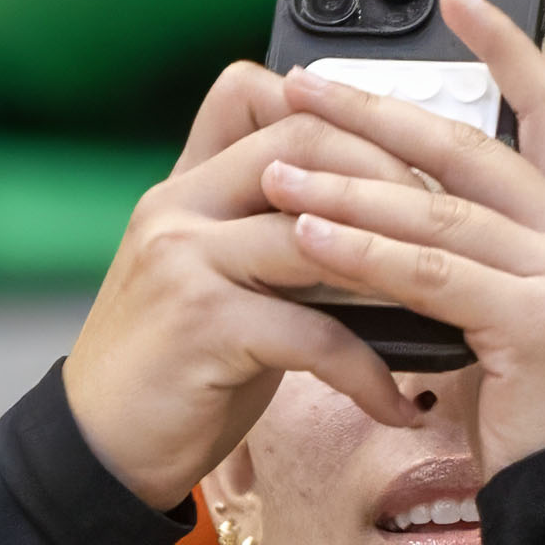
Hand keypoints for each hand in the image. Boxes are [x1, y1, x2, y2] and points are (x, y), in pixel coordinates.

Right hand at [61, 62, 453, 507]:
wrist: (98, 452)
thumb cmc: (174, 374)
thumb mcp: (215, 284)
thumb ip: (270, 239)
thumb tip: (369, 218)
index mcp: (184, 188)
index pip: (254, 92)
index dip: (335, 110)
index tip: (399, 158)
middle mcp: (178, 207)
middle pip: (302, 141)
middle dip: (388, 177)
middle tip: (445, 227)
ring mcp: (185, 260)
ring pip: (315, 229)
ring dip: (393, 268)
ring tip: (445, 306)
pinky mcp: (203, 326)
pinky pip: (314, 331)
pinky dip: (367, 370)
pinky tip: (394, 402)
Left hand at [249, 0, 544, 475]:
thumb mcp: (516, 334)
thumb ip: (481, 272)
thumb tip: (403, 224)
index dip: (507, 47)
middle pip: (471, 149)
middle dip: (379, 110)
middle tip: (304, 82)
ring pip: (438, 210)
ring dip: (348, 185)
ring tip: (275, 167)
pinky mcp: (541, 321)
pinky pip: (431, 273)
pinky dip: (362, 251)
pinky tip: (306, 234)